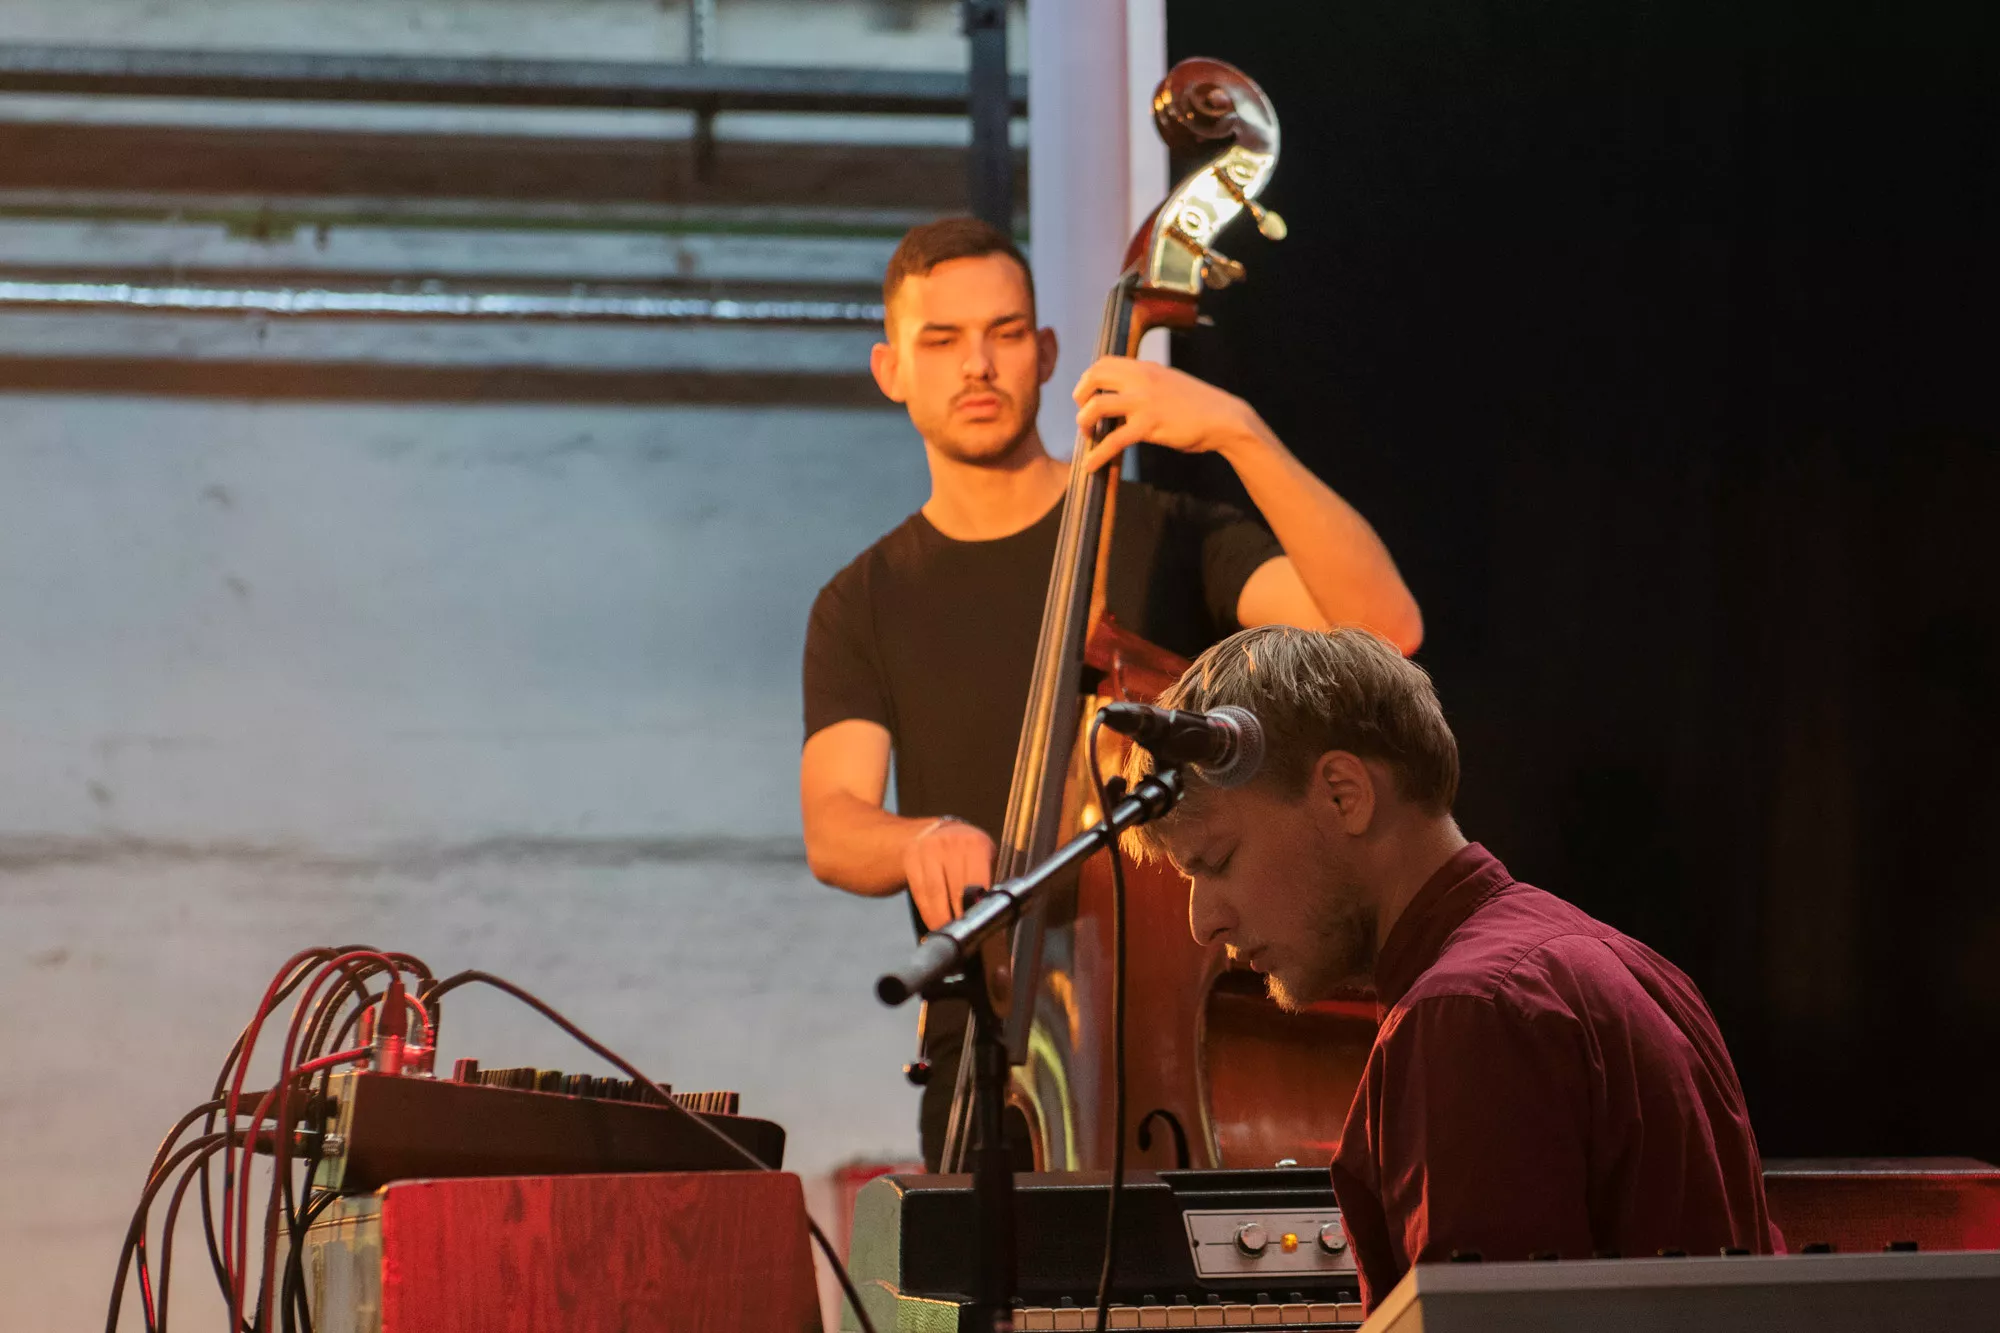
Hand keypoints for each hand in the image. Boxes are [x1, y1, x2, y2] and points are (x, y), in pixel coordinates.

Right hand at [903, 817, 995, 931]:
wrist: (936, 833)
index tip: (981, 927)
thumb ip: (990, 884)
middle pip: (957, 890)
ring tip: (950, 933)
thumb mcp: (985, 859)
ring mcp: (929, 849)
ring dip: (942, 919)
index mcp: (977, 844)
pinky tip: (936, 924)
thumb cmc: (967, 854)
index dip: (978, 907)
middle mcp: (952, 843)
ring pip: (936, 894)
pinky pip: (920, 893)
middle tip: (967, 936)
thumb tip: (997, 916)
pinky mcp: (912, 858)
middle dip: (962, 917)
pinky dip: (929, 913)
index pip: (979, 882)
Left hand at [1072, 356, 1267, 472]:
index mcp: (1145, 368)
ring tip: (1088, 436)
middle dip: (1080, 397)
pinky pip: (1114, 440)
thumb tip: (1125, 395)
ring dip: (1084, 422)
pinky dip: (1097, 454)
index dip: (1088, 378)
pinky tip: (1091, 465)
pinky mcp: (1149, 425)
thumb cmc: (1199, 404)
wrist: (1224, 418)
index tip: (1088, 395)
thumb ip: (1146, 384)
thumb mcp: (1168, 383)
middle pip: (1093, 377)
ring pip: (1097, 406)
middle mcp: (1141, 379)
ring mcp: (1144, 401)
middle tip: (1084, 415)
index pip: (1103, 362)